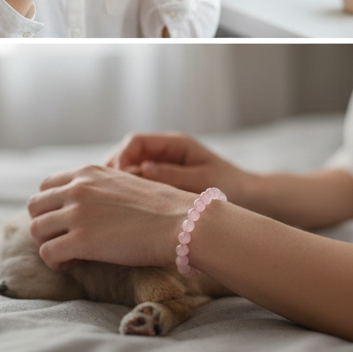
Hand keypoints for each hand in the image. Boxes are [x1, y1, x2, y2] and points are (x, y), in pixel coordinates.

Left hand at [26, 164, 194, 270]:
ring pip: (36, 230)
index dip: (53, 207)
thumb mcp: (128, 184)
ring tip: (72, 255)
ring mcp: (77, 213)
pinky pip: (48, 253)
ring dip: (50, 244)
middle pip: (35, 207)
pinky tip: (76, 264)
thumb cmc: (166, 210)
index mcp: (89, 172)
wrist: (184, 223)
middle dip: (46, 225)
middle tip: (66, 241)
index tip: (69, 222)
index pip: (46, 186)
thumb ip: (103, 190)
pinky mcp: (80, 240)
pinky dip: (57, 262)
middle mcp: (78, 188)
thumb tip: (94, 210)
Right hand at [105, 132, 252, 201]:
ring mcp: (163, 166)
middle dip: (112, 171)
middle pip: (126, 154)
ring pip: (129, 169)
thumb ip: (172, 175)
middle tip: (103, 193)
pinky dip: (128, 193)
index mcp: (175, 144)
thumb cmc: (230, 186)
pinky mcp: (163, 181)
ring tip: (110, 203)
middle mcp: (165, 151)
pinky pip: (138, 183)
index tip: (114, 178)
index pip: (136, 142)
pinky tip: (122, 209)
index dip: (120, 157)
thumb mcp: (202, 180)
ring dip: (118, 183)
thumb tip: (143, 170)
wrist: (248, 197)